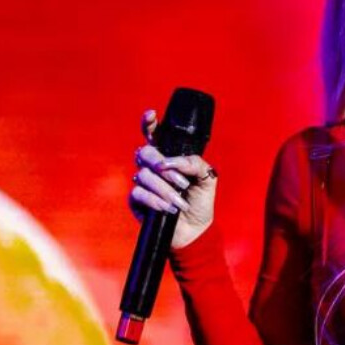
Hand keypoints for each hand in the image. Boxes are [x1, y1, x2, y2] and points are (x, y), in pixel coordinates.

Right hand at [127, 108, 217, 250]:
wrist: (195, 229)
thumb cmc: (200, 202)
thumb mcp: (207, 179)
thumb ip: (196, 163)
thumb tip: (175, 161)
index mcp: (169, 157)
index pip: (155, 135)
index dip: (150, 123)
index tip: (151, 115)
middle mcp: (154, 167)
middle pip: (146, 153)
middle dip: (163, 166)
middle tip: (180, 181)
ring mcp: (144, 182)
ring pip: (144, 175)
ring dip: (165, 189)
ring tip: (180, 202)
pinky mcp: (137, 200)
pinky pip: (139, 193)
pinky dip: (156, 201)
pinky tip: (169, 208)